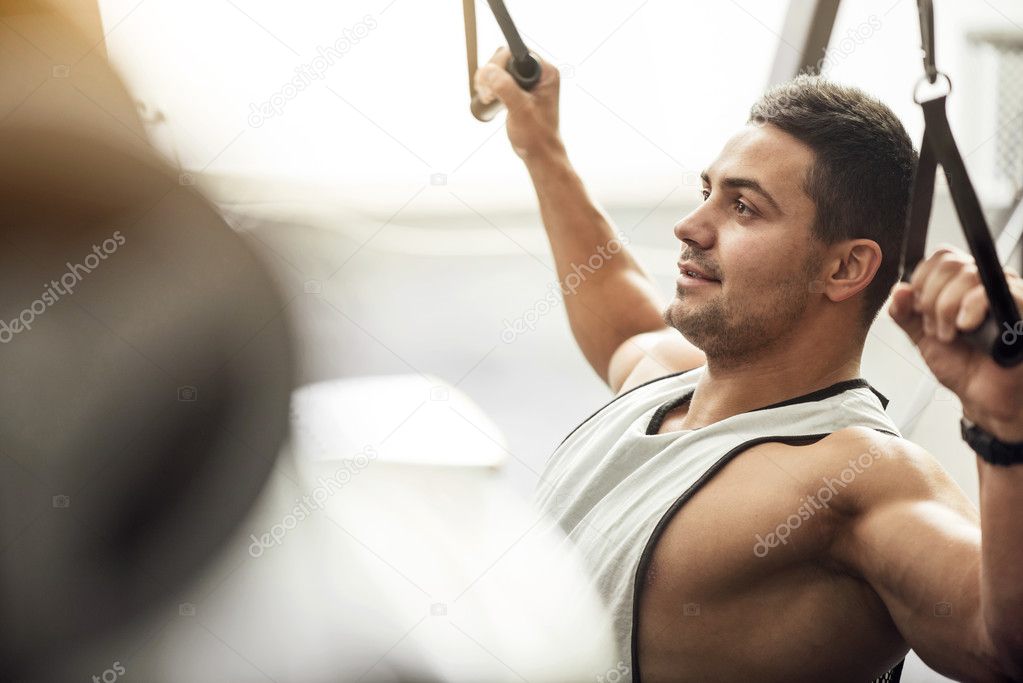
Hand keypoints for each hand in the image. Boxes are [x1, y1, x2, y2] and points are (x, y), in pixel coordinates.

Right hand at [473, 47, 561, 160]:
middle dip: (492, 74)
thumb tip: (489, 70)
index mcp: (546, 72)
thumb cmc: (536, 135)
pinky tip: (489, 98)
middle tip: (488, 95)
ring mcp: (528, 82)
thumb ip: (506, 88)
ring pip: (500, 68)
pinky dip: (489, 86)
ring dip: (488, 81)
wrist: (539, 152)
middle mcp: (538, 73)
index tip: (492, 82)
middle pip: (506, 58)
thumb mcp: (521, 110)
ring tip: (488, 99)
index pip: (517, 52)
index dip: (500, 63)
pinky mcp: (519, 89)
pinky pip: (499, 78)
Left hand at [889, 246, 1022, 441]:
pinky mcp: (1020, 305)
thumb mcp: (922, 337)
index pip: (942, 257)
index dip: (923, 280)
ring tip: (951, 335)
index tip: (919, 309)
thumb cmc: (962, 365)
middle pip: (951, 263)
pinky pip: (994, 290)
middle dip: (931, 299)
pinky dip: (971, 306)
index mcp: (962, 285)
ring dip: (947, 307)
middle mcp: (985, 283)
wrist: (984, 396)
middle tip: (935, 327)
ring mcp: (1006, 292)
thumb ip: (905, 314)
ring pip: (968, 275)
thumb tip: (899, 289)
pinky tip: (966, 327)